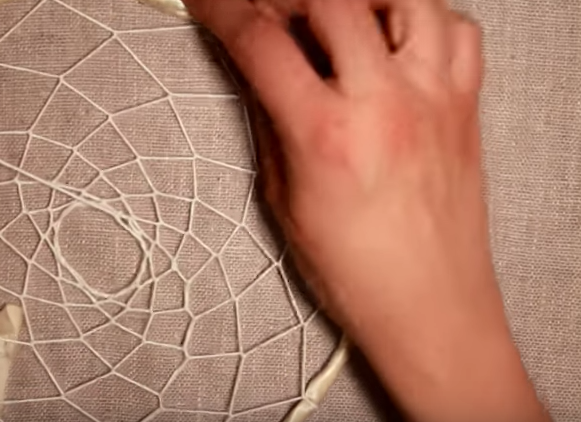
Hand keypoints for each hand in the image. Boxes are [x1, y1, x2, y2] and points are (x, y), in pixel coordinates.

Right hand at [185, 0, 549, 420]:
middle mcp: (386, 105)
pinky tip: (394, 38)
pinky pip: (456, 28)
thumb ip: (269, 125)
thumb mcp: (284, 202)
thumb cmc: (359, 274)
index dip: (223, 11)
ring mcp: (434, 99)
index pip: (261, 42)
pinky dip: (421, 16)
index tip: (209, 3)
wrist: (430, 306)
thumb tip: (255, 75)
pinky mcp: (464, 106)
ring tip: (333, 18)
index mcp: (327, 137)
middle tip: (269, 14)